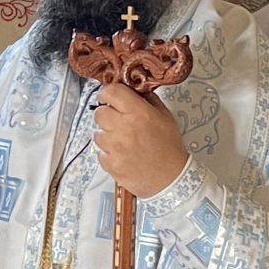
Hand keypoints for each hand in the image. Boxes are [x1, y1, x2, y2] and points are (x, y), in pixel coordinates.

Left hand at [91, 81, 187, 197]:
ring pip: (97, 133)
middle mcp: (124, 127)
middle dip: (106, 114)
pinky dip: (108, 153)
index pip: (111, 92)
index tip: (108, 97)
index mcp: (138, 113)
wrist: (171, 178)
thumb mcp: (165, 116)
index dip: (107, 93)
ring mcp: (115, 147)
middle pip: (99, 112)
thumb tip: (134, 90)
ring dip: (106, 135)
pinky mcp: (110, 163)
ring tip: (122, 141)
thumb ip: (148, 100)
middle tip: (116, 121)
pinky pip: (100, 152)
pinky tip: (122, 154)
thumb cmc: (169, 148)